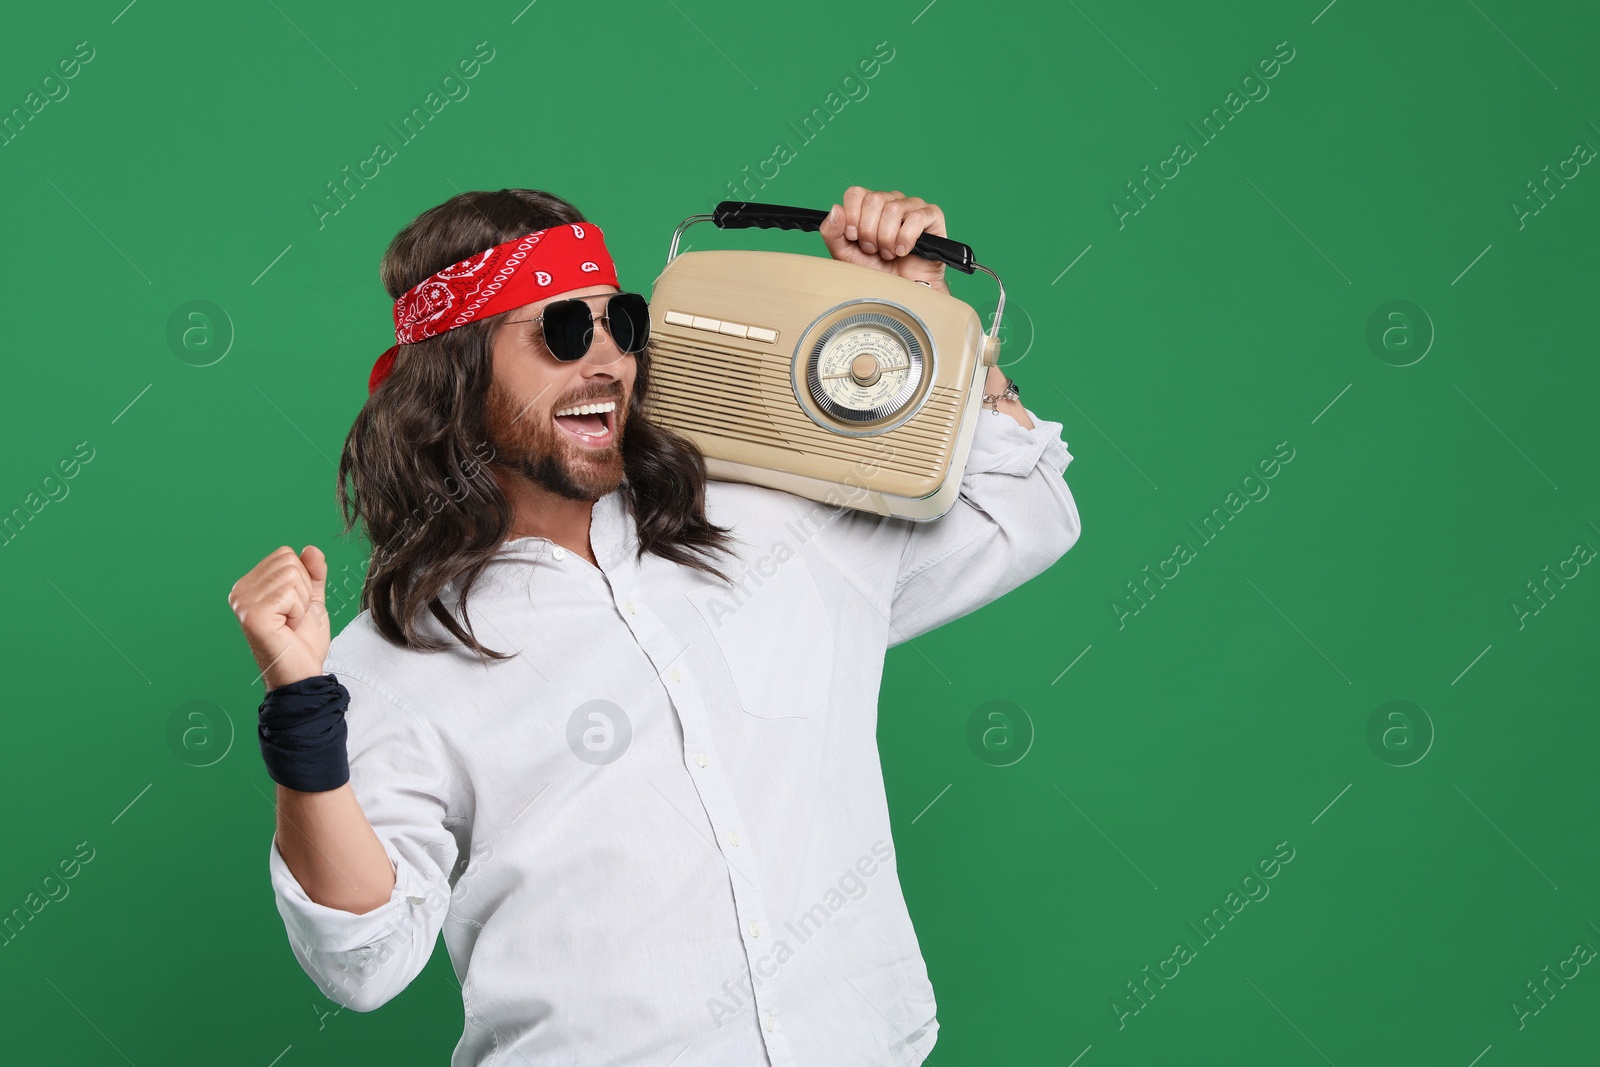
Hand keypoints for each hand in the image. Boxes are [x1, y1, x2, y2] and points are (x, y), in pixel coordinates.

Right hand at [229, 545, 330, 690]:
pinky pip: (289, 592)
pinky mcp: (252, 615)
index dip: (302, 581)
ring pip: (291, 575)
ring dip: (301, 603)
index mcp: (250, 585)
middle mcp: (240, 592)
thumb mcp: (312, 600)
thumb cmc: (303, 641)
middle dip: (303, 590)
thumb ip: (313, 573)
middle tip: (294, 617)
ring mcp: (243, 603)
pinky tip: (287, 627)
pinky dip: (298, 611)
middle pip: (289, 561)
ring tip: (290, 623)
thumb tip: (311, 549)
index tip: (294, 608)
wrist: (304, 672)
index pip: (285, 554)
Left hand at [819, 186, 949, 293]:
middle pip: (874, 199)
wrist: (899, 292)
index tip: (853, 237)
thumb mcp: (845, 255)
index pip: (856, 193)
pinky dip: (906, 238)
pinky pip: (917, 216)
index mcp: (870, 205)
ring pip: (894, 208)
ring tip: (889, 253)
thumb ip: (833, 233)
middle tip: (873, 250)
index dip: (852, 216)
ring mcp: (912, 206)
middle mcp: (891, 201)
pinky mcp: (932, 216)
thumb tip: (835, 209)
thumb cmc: (875, 272)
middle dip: (869, 232)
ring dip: (887, 238)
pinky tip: (903, 251)